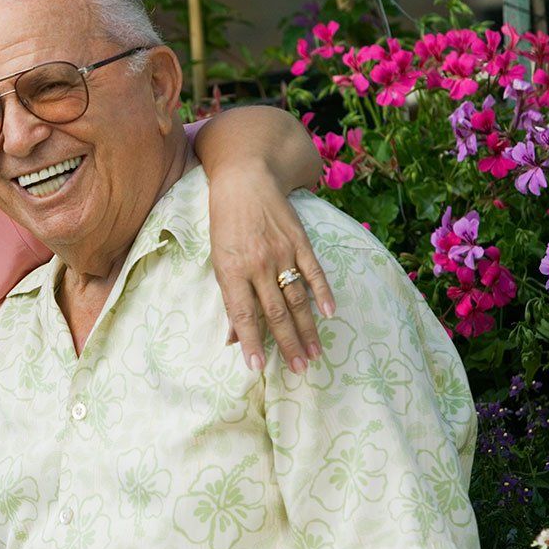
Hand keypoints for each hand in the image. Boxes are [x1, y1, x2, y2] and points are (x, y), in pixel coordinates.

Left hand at [208, 166, 334, 372]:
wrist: (245, 179)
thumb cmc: (225, 223)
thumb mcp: (218, 259)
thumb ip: (229, 297)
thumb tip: (232, 337)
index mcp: (232, 270)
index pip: (243, 315)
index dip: (251, 342)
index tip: (257, 367)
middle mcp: (258, 264)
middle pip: (275, 313)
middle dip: (287, 344)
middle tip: (299, 369)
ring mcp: (282, 252)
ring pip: (297, 298)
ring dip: (306, 329)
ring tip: (314, 353)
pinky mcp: (300, 240)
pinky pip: (314, 271)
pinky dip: (323, 292)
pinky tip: (330, 313)